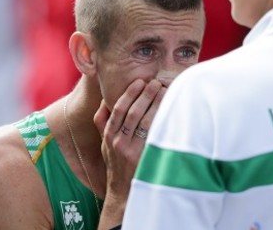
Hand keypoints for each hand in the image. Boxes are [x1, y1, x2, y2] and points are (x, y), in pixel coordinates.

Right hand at [93, 79, 165, 227]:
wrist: (121, 191)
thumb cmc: (115, 162)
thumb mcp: (103, 143)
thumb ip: (102, 122)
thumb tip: (105, 98)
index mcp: (109, 135)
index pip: (118, 109)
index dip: (129, 94)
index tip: (139, 81)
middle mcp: (119, 142)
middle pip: (133, 113)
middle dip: (145, 95)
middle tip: (156, 82)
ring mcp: (132, 151)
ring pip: (145, 122)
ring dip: (156, 105)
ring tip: (165, 91)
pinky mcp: (145, 158)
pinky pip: (154, 135)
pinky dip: (162, 121)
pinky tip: (170, 111)